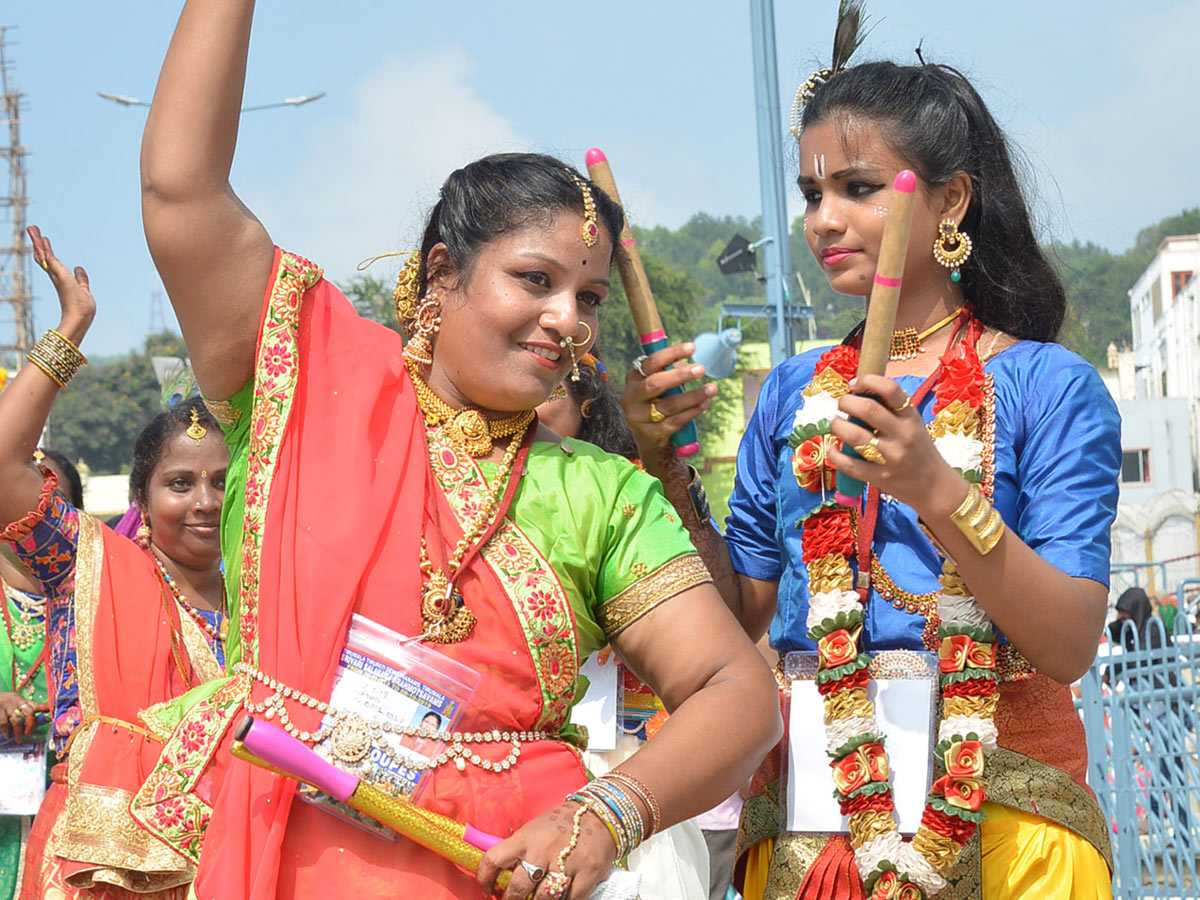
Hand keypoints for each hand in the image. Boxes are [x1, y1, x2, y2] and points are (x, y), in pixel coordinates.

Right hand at [0, 691, 47, 743]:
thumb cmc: (3, 702)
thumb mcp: (13, 702)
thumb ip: (24, 709)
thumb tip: (38, 719)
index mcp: (21, 700)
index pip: (35, 705)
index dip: (44, 709)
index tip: (51, 715)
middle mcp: (16, 702)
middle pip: (29, 713)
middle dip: (31, 725)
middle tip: (29, 734)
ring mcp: (6, 706)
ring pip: (17, 721)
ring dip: (18, 732)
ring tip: (19, 739)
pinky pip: (3, 723)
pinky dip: (5, 731)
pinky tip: (6, 735)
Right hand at [27, 226, 95, 330]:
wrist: (80, 317)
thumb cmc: (82, 308)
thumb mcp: (83, 289)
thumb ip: (81, 279)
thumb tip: (79, 268)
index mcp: (60, 279)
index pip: (50, 261)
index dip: (45, 251)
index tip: (43, 241)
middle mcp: (55, 276)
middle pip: (42, 256)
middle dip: (37, 243)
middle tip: (32, 230)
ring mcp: (56, 275)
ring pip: (42, 255)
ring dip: (37, 241)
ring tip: (32, 229)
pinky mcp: (59, 275)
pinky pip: (50, 258)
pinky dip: (46, 248)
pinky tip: (43, 239)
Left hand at [476, 801, 616, 899]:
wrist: (600, 813)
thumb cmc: (562, 823)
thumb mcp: (535, 829)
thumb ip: (519, 850)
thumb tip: (500, 876)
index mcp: (526, 837)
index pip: (494, 859)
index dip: (485, 879)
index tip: (487, 890)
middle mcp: (544, 849)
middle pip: (518, 888)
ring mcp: (567, 862)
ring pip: (543, 899)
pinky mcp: (588, 873)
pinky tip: (560, 898)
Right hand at [620, 342, 715, 474]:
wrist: (650, 439)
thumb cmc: (657, 403)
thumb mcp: (659, 386)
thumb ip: (671, 373)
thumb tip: (693, 365)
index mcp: (633, 379)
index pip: (651, 362)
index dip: (671, 354)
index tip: (691, 347)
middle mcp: (631, 397)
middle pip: (655, 384)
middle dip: (680, 375)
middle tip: (702, 369)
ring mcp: (639, 417)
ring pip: (669, 405)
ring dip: (693, 396)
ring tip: (711, 389)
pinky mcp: (651, 434)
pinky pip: (676, 421)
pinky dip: (692, 412)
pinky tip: (704, 405)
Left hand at [826, 374, 967, 517]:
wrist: (935, 486)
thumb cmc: (919, 451)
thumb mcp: (914, 424)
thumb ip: (892, 409)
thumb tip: (859, 390)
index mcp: (911, 417)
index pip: (890, 389)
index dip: (867, 381)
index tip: (854, 384)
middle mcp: (903, 435)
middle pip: (867, 409)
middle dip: (846, 402)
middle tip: (842, 405)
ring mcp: (891, 457)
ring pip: (855, 436)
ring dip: (838, 426)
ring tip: (836, 424)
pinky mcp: (880, 477)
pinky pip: (850, 465)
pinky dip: (835, 455)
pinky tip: (831, 448)